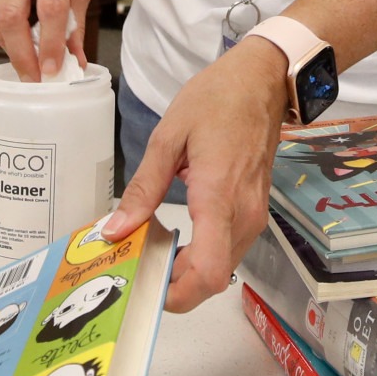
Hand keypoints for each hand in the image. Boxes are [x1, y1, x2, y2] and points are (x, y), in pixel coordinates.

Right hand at [0, 0, 88, 80]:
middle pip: (12, 16)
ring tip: (31, 65)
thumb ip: (76, 22)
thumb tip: (76, 61)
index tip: (53, 69)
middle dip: (22, 54)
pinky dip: (8, 35)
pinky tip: (21, 42)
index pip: (50, 6)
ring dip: (14, 48)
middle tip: (33, 79)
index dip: (50, 42)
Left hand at [103, 37, 285, 312]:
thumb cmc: (217, 100)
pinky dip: (202, 255)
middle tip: (137, 268)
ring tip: (151, 251)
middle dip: (175, 286)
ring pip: (222, 268)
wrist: (261, 81)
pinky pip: (228, 249)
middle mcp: (243, 215)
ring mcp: (254, 215)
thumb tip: (115, 230)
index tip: (145, 287)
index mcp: (219, 197)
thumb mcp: (168, 138)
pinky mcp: (255, 211)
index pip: (209, 271)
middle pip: (213, 279)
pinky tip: (176, 237)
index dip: (178, 293)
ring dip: (187, 272)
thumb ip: (143, 189)